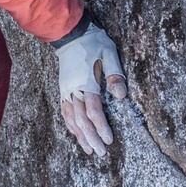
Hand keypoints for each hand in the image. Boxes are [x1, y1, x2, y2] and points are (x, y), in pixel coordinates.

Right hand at [54, 17, 127, 156]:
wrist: (70, 34)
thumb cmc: (93, 42)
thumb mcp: (109, 53)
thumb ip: (115, 75)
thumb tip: (121, 96)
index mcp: (86, 82)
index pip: (93, 111)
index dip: (101, 127)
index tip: (109, 140)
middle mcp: (73, 90)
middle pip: (80, 120)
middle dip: (91, 138)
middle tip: (100, 153)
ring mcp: (66, 90)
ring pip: (70, 118)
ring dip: (79, 136)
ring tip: (88, 150)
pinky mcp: (63, 89)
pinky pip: (65, 112)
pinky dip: (70, 125)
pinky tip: (75, 133)